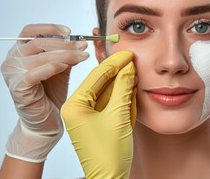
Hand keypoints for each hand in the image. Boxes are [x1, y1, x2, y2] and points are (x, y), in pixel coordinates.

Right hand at [1, 24, 88, 162]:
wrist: (45, 123)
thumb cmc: (50, 95)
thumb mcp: (61, 69)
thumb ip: (66, 54)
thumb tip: (81, 41)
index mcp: (19, 52)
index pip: (30, 31)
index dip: (51, 29)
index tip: (70, 32)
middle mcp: (12, 60)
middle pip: (38, 42)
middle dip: (64, 43)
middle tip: (83, 46)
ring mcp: (12, 74)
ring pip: (40, 56)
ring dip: (65, 54)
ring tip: (82, 56)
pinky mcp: (17, 87)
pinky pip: (35, 72)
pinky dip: (52, 67)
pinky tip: (65, 67)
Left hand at [61, 51, 136, 178]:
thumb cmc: (108, 155)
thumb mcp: (119, 116)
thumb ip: (123, 89)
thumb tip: (128, 68)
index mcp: (74, 105)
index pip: (96, 76)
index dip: (115, 63)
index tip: (128, 53)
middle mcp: (76, 108)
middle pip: (100, 81)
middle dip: (118, 72)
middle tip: (133, 60)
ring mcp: (86, 115)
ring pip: (105, 91)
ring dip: (120, 82)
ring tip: (134, 71)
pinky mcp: (96, 121)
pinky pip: (108, 102)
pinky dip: (120, 95)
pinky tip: (130, 86)